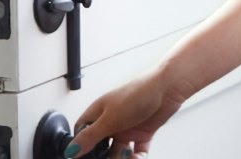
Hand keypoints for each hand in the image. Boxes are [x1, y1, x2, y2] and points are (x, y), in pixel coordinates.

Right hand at [64, 68, 184, 157]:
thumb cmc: (139, 92)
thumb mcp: (110, 118)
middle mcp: (112, 121)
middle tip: (113, 157)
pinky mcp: (142, 132)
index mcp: (99, 113)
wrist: (169, 87)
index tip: (85, 156)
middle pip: (101, 146)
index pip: (82, 133)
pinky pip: (136, 151)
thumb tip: (71, 151)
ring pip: (118, 152)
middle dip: (104, 156)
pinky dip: (137, 157)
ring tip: (128, 156)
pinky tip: (138, 157)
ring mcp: (127, 127)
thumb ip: (90, 136)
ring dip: (122, 158)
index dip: (81, 146)